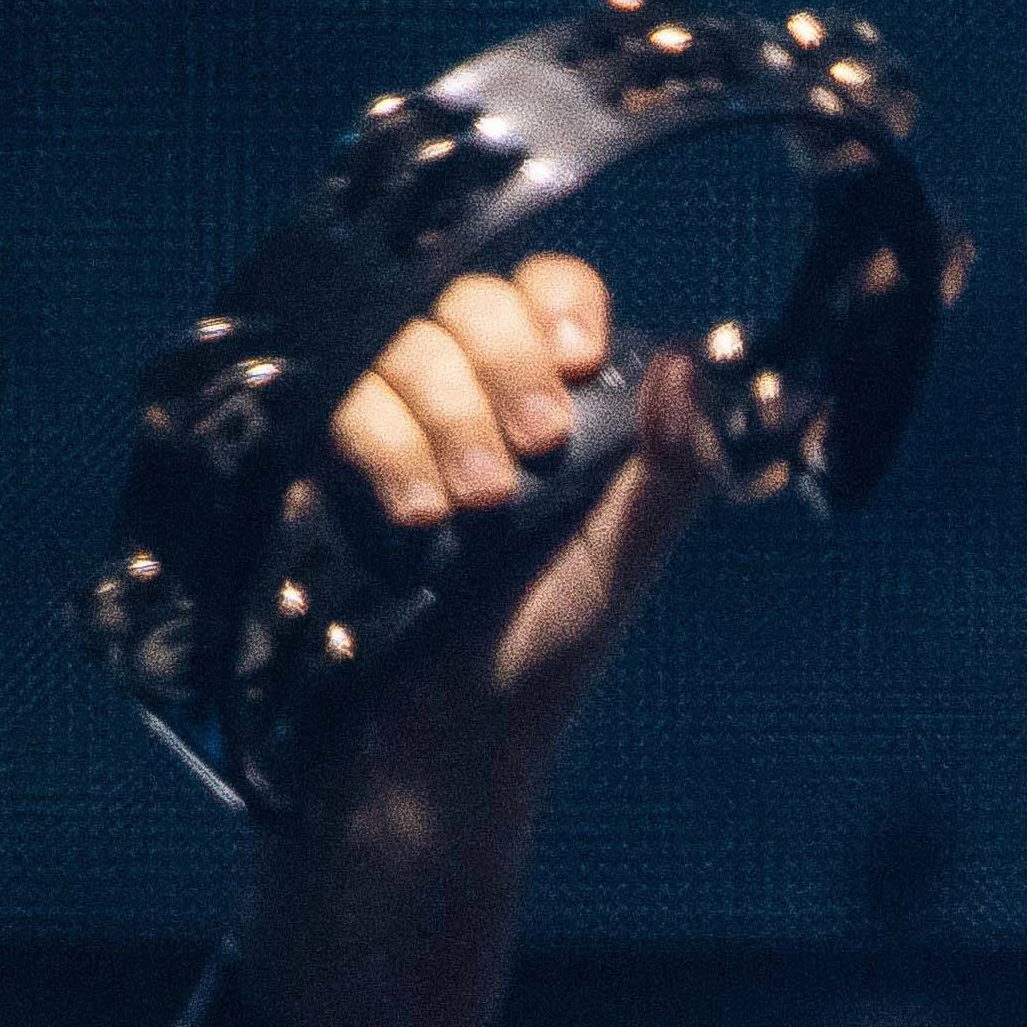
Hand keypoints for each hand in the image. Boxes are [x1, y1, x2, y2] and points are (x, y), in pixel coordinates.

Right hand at [318, 253, 724, 745]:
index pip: (545, 291)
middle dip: (502, 370)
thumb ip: (673, 463)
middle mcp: (466, 394)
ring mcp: (389, 418)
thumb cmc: (543, 649)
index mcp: (547, 399)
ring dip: (444, 416)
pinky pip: (337, 395)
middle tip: (531, 452)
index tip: (577, 361)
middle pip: (467, 301)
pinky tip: (414, 513)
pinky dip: (383, 443)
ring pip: (399, 341)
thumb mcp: (625, 557)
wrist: (448, 736)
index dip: (556, 308)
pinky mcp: (322, 454)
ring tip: (470, 507)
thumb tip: (704, 356)